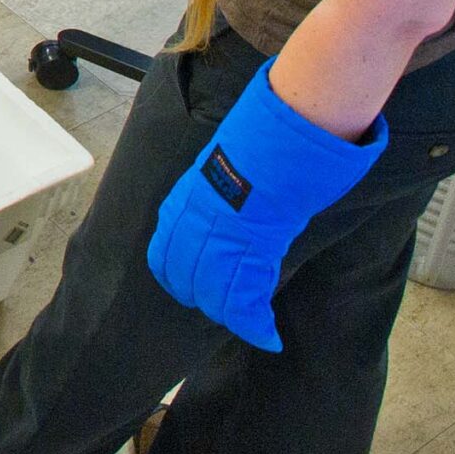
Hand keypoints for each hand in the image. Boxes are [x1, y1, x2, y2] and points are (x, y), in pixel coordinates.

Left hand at [149, 63, 385, 350]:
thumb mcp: (232, 158)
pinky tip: (267, 335)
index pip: (165, 247)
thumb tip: (234, 193)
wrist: (289, 118)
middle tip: (225, 311)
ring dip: (230, 313)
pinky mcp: (253, 242)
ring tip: (250, 326)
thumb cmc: (268, 133)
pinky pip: (244, 296)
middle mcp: (197, 216)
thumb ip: (223, 184)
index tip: (192, 286)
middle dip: (202, 298)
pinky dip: (253, 322)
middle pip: (184, 274)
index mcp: (188, 195)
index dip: (177, 273)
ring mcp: (223, 230)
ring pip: (212, 290)